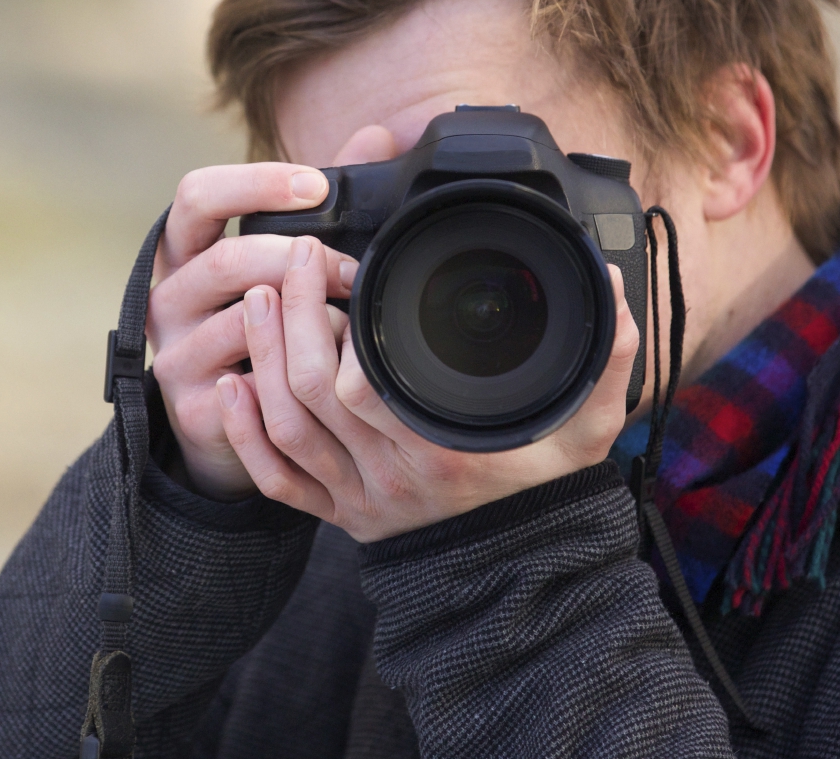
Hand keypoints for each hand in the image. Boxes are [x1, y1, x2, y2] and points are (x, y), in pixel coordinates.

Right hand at [146, 162, 356, 499]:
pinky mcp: (192, 408)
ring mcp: (174, 355)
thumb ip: (323, 203)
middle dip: (297, 261)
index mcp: (186, 252)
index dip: (255, 183)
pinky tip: (324, 371)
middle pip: (226, 260)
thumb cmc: (262, 330)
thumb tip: (376, 136)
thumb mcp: (285, 261)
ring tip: (347, 322)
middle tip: (351, 270)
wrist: (229, 430)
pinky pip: (250, 383)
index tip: (317, 187)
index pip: (197, 195)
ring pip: (241, 322)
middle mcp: (169, 297)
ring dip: (305, 318)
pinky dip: (294, 372)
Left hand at [217, 234, 639, 541]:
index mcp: (441, 448)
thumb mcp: (589, 424)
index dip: (329, 320)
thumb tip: (612, 285)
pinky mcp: (339, 517)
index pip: (359, 382)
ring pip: (285, 427)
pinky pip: (276, 482)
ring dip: (261, 359)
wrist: (529, 579)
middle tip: (289, 260)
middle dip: (288, 317)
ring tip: (257, 298)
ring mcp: (358, 501)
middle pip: (308, 393)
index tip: (331, 261)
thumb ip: (604, 356)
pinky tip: (227, 388)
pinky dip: (243, 437)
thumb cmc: (550, 493)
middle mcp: (391, 477)